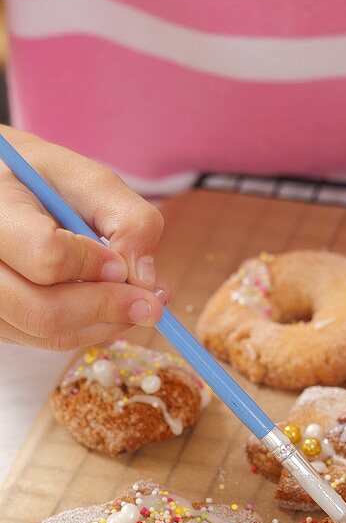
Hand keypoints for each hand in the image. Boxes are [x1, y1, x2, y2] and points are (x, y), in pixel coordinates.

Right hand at [0, 126, 167, 350]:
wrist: (6, 197)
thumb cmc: (46, 183)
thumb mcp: (87, 180)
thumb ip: (127, 218)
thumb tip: (145, 278)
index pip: (45, 256)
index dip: (92, 266)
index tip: (122, 264)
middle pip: (44, 311)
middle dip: (109, 309)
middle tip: (154, 304)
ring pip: (49, 334)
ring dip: (106, 325)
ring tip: (138, 302)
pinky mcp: (3, 322)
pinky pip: (50, 342)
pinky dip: (91, 330)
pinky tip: (109, 306)